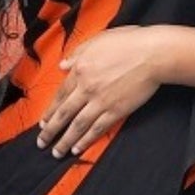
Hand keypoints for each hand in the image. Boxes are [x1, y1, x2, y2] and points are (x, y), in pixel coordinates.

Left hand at [35, 27, 168, 157]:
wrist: (152, 54)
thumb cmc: (128, 43)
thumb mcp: (97, 41)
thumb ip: (77, 54)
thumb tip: (62, 66)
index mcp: (80, 70)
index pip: (60, 95)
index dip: (49, 111)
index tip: (42, 122)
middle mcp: (86, 88)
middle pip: (64, 113)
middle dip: (50, 131)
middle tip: (41, 143)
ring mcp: (101, 101)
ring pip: (77, 125)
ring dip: (65, 140)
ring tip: (56, 153)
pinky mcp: (116, 111)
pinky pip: (97, 128)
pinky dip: (85, 140)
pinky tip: (77, 149)